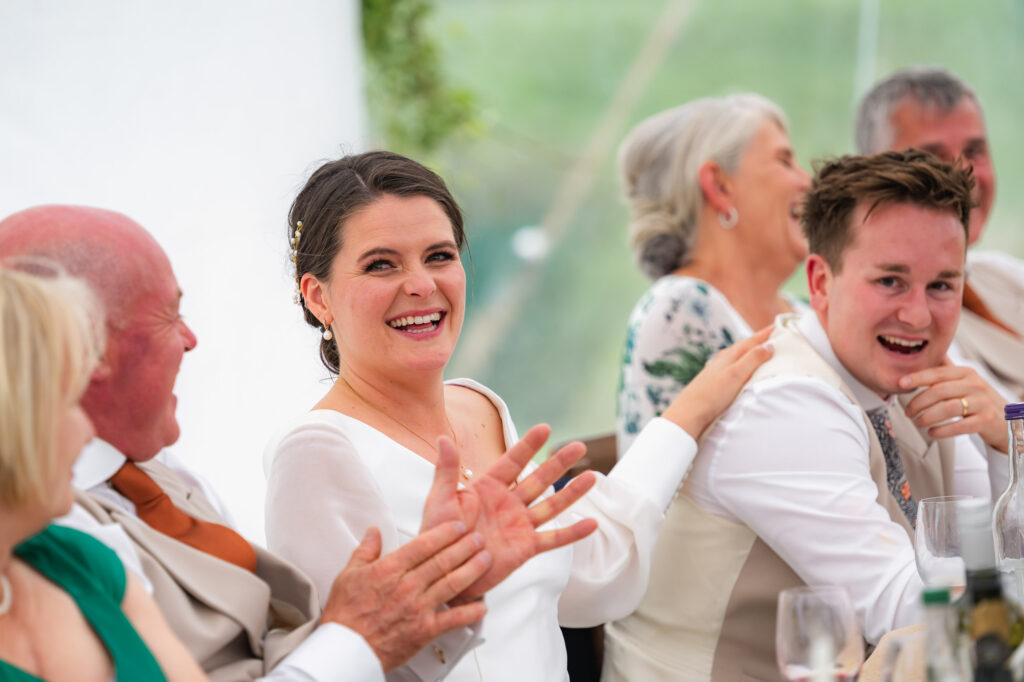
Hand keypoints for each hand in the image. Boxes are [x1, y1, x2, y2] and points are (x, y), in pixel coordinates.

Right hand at [321, 523, 490, 671]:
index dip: (445, 532)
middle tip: (477, 538)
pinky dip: (470, 613)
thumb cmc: (346, 615)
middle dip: (464, 546)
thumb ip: (366, 550)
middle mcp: (408, 586)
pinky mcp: (425, 630)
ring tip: (485, 559)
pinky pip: (453, 619)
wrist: (346, 649)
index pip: (424, 544)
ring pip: (452, 583)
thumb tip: (374, 532)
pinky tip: (482, 606)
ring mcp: (419, 608)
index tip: (458, 526)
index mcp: (391, 569)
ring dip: (472, 569)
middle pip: (443, 560)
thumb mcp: (349, 575)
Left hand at [421, 424, 598, 600]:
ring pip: (551, 505)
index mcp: (489, 488)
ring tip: (593, 477)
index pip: (513, 462)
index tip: (545, 428)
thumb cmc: (438, 535)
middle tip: (579, 446)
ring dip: (572, 493)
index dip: (529, 446)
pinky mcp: (526, 547)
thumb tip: (442, 437)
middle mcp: (509, 503)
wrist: (443, 572)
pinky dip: (573, 532)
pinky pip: (553, 538)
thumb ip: (446, 470)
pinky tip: (592, 524)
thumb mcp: (440, 500)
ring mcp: (520, 525)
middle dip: (559, 463)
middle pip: (539, 479)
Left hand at [661, 325, 774, 439]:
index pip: (752, 340)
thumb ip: (753, 359)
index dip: (765, 333)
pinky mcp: (713, 381)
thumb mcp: (737, 374)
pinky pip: (731, 367)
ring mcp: (716, 369)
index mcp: (730, 355)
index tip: (779, 325)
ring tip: (760, 352)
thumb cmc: (713, 394)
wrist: (690, 412)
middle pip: (744, 346)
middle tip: (773, 337)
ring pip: (737, 356)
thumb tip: (768, 345)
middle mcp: (722, 359)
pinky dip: (741, 365)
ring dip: (749, 353)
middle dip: (759, 341)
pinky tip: (740, 370)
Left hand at [899, 357, 1007, 452]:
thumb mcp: (966, 381)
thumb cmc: (979, 399)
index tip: (901, 383)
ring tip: (918, 422)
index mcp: (966, 373)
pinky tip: (932, 432)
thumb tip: (927, 354)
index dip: (917, 378)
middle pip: (939, 391)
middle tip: (908, 412)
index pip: (937, 373)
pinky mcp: (986, 421)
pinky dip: (942, 430)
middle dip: (918, 402)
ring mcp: (982, 403)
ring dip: (927, 417)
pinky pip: (959, 426)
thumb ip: (947, 370)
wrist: (1008, 419)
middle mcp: (975, 385)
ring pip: (947, 408)